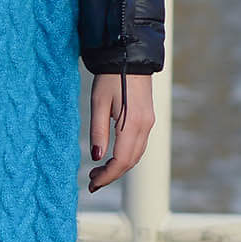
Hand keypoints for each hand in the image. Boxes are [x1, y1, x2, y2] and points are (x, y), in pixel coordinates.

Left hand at [88, 73, 154, 191]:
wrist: (131, 56)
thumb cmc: (111, 77)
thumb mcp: (98, 103)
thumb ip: (97, 131)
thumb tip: (97, 157)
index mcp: (133, 124)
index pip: (121, 161)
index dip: (107, 177)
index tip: (92, 184)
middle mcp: (145, 126)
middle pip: (130, 162)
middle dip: (111, 175)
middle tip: (91, 181)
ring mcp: (149, 123)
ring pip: (136, 155)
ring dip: (118, 167)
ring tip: (98, 171)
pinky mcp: (147, 119)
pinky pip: (138, 146)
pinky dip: (126, 157)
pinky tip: (111, 156)